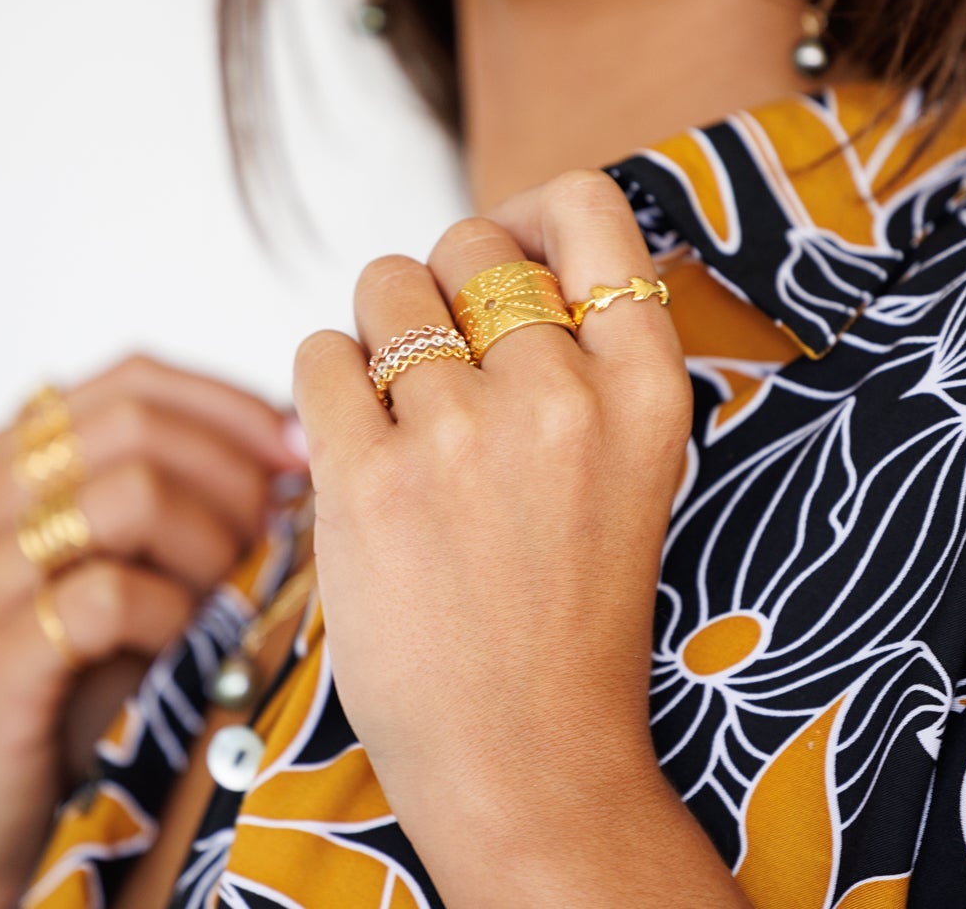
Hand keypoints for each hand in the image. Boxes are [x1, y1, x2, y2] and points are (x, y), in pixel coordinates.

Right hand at [0, 354, 304, 908]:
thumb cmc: (65, 698)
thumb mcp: (115, 575)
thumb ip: (166, 502)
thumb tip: (295, 442)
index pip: (131, 379)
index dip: (231, 406)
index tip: (300, 453)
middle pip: (135, 424)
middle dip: (234, 473)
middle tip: (277, 531)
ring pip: (130, 495)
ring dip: (211, 542)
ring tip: (228, 593)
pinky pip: (110, 593)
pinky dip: (172, 613)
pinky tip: (181, 643)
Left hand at [293, 171, 726, 903]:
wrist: (524, 757)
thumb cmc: (565, 613)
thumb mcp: (631, 471)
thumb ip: (587, 360)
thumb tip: (504, 242)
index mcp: (647, 391)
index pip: (589, 208)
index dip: (530, 212)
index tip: (507, 256)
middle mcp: (563, 397)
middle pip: (468, 245)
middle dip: (441, 291)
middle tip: (441, 372)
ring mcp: (462, 436)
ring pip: (384, 287)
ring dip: (377, 334)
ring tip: (398, 417)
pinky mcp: (368, 480)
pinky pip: (318, 354)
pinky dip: (325, 384)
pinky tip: (354, 448)